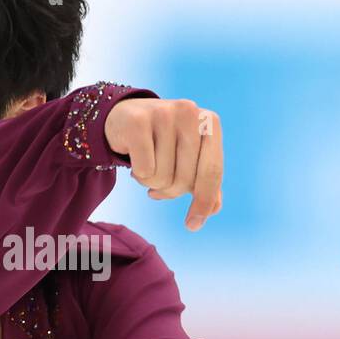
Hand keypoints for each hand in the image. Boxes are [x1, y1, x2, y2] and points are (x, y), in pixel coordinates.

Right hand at [105, 97, 223, 229]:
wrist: (126, 116)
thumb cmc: (163, 142)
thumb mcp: (188, 158)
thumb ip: (204, 181)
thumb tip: (213, 208)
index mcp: (210, 122)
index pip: (212, 171)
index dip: (203, 202)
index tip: (193, 225)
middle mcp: (190, 113)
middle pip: (185, 180)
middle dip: (170, 190)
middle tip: (159, 181)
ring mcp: (163, 114)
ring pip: (162, 178)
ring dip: (151, 181)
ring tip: (146, 164)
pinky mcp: (137, 121)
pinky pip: (144, 170)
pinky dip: (138, 174)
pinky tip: (134, 159)